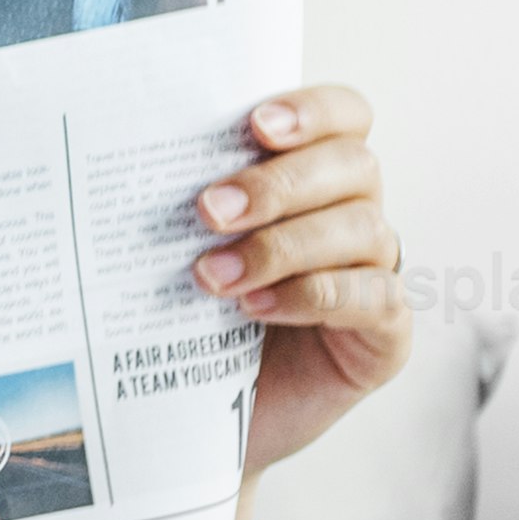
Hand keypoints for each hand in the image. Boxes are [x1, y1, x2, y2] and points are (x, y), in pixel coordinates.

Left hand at [195, 83, 409, 480]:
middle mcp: (354, 212)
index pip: (345, 115)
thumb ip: (185, 197)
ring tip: (212, 276)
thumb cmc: (186, 313)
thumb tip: (132, 148)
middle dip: (277, 184)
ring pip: (362, 228)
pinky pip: (373, 297)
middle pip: (353, 166)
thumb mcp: (180, 247)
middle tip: (207, 210)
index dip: (312, 110)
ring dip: (282, 246)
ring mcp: (376, 271)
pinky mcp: (386, 333)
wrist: (191, 410)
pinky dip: (312, 296)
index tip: (255, 125)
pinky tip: (256, 308)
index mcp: (313, 173)